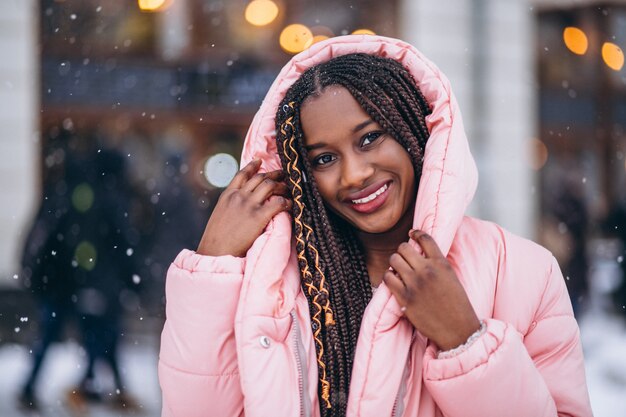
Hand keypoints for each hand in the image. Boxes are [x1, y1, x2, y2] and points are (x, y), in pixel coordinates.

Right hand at [197, 159, 291, 256]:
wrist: (215, 251)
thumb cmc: (216, 239)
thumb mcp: (219, 215)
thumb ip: (230, 206)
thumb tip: (239, 206)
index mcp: (228, 195)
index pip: (242, 174)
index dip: (252, 166)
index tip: (260, 161)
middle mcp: (239, 196)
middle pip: (260, 178)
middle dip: (274, 174)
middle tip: (283, 174)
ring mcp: (249, 205)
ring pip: (270, 186)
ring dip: (282, 186)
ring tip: (289, 189)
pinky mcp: (258, 216)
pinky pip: (278, 203)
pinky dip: (286, 202)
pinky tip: (290, 205)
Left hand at [383, 230, 480, 350]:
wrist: (458, 330)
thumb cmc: (457, 305)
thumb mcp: (452, 278)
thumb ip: (437, 264)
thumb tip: (421, 254)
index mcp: (441, 264)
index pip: (425, 238)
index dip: (416, 233)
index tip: (412, 234)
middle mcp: (427, 271)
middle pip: (404, 248)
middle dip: (403, 251)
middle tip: (404, 258)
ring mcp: (414, 284)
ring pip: (394, 260)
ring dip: (395, 262)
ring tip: (398, 269)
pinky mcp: (404, 298)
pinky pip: (388, 278)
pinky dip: (389, 277)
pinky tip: (394, 280)